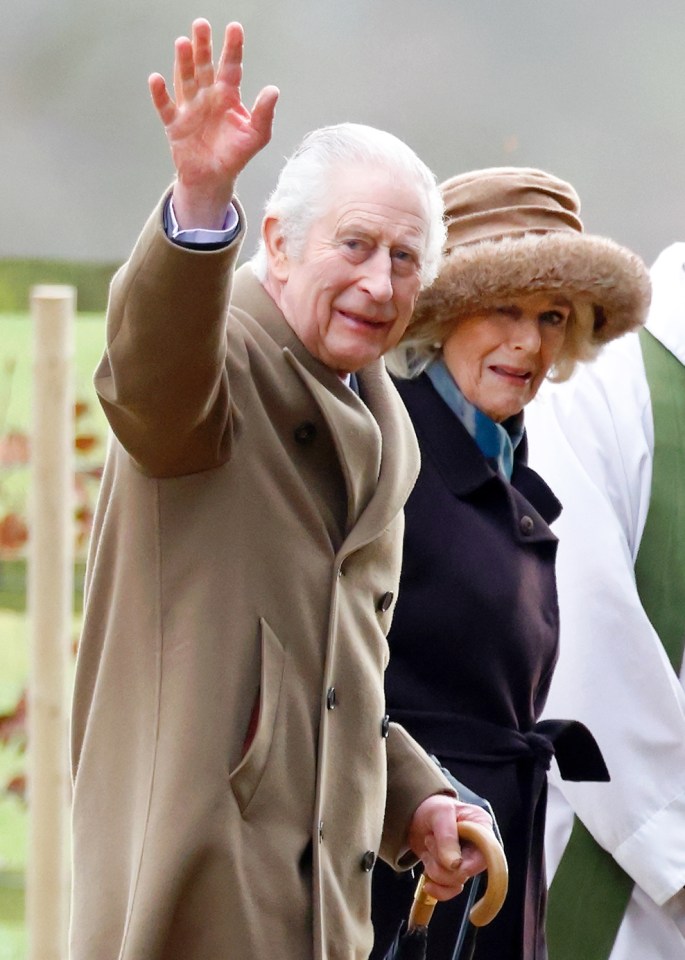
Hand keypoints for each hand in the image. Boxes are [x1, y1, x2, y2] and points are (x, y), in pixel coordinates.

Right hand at [148, 19, 278, 228]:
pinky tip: (156, 79)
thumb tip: (273, 90)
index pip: (231, 67)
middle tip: (201, 24)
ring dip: (183, 62)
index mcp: (227, 96)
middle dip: (203, 46)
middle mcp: (207, 96)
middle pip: (204, 66)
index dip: (232, 48)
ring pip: (185, 80)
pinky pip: (166, 107)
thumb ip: (264, 113)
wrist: (214, 178)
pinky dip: (160, 94)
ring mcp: (189, 108)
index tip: (234, 28)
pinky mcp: (175, 124)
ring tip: (183, 43)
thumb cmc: (235, 155)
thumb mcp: (257, 135)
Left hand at [408, 794, 492, 900]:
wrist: (416, 816)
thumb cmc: (433, 808)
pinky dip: (436, 888)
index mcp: (482, 828)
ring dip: (435, 870)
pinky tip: (427, 881)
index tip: (450, 860)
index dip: (469, 864)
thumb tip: (454, 865)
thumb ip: (447, 837)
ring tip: (428, 847)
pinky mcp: (453, 873)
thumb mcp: (440, 813)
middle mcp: (479, 848)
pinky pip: (450, 891)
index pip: (487, 855)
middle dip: (442, 862)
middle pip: (467, 872)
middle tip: (430, 839)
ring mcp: (466, 862)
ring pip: (454, 883)